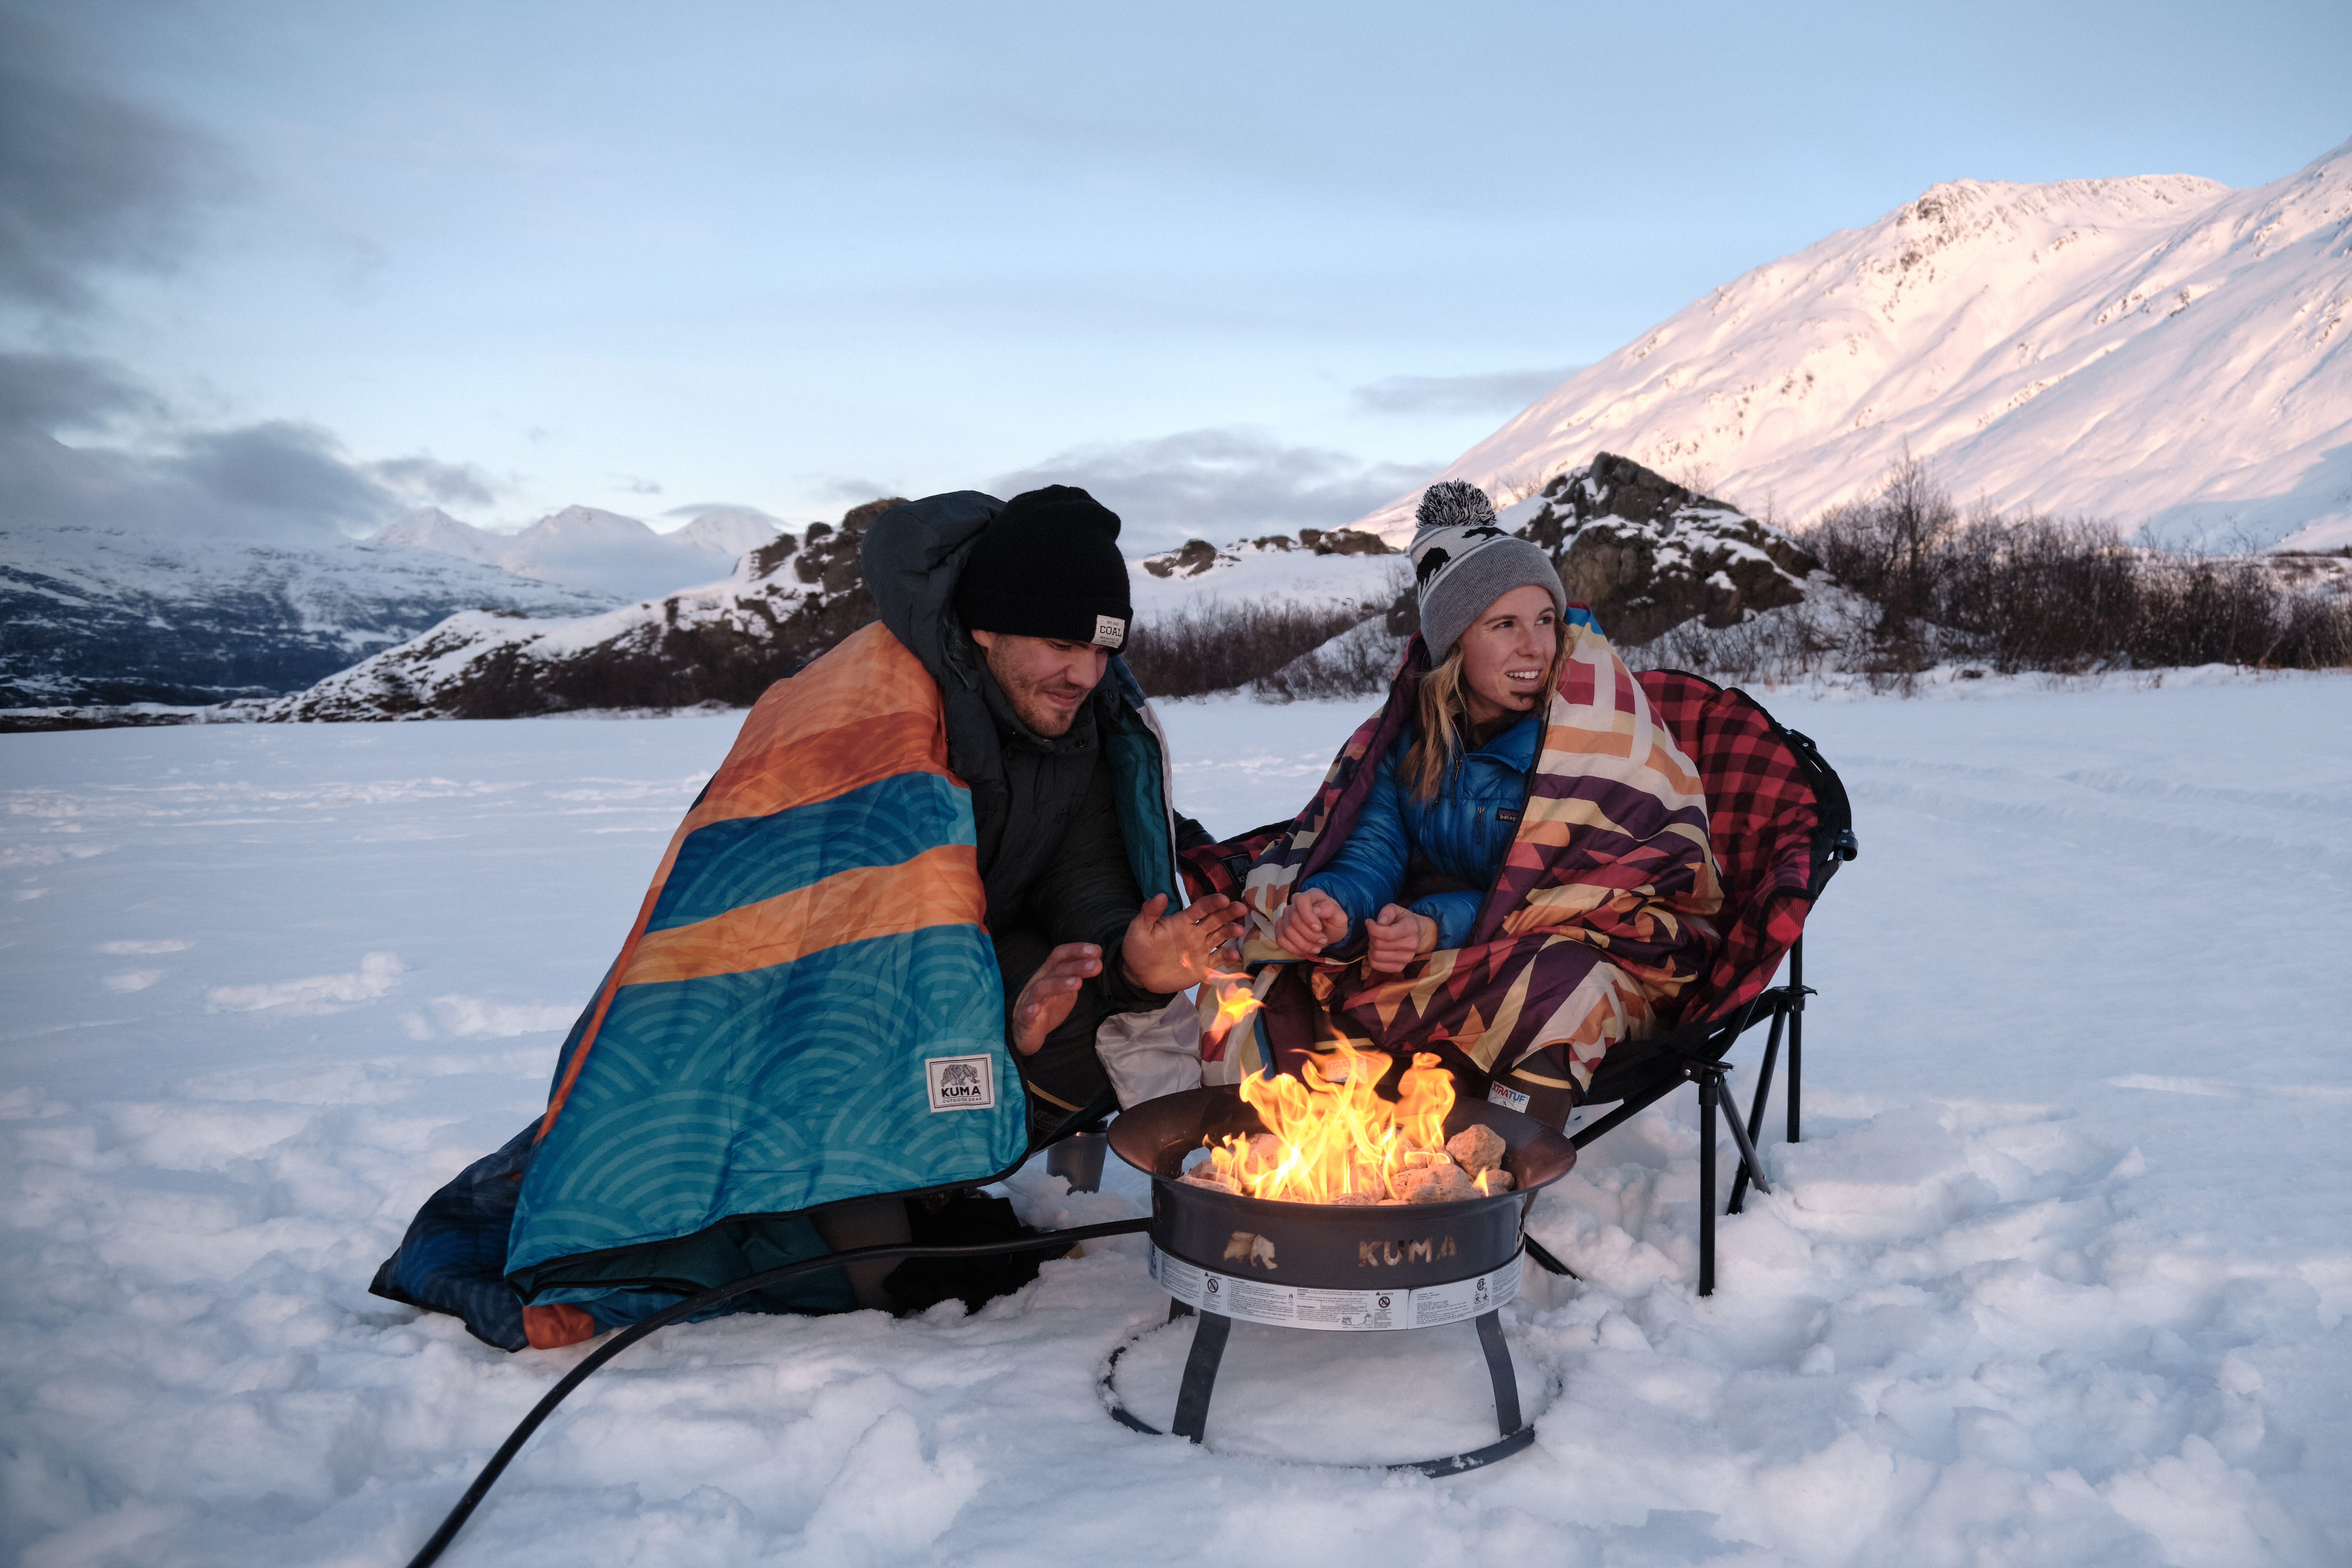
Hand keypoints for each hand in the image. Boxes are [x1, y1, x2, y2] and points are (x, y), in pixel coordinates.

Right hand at [1009, 942, 1100, 1055]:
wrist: (1026, 1030)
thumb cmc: (1048, 1004)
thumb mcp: (1065, 986)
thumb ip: (1077, 974)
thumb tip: (1096, 961)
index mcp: (1048, 974)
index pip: (1060, 956)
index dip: (1076, 950)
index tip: (1096, 950)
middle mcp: (1039, 982)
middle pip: (1056, 970)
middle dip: (1077, 966)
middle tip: (1096, 965)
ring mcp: (1030, 1000)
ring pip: (1040, 988)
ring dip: (1058, 984)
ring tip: (1077, 983)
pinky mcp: (1024, 1020)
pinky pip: (1024, 1014)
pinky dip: (1029, 1011)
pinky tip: (1035, 1009)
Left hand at [1120, 893, 1245, 993]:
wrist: (1138, 974)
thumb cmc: (1138, 948)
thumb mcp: (1139, 929)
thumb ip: (1149, 913)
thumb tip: (1161, 895)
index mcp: (1181, 921)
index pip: (1200, 908)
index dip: (1212, 902)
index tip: (1224, 899)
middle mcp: (1195, 932)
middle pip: (1215, 919)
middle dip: (1229, 912)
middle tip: (1241, 908)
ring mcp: (1200, 949)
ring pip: (1220, 936)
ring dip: (1231, 932)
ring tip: (1240, 930)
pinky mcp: (1202, 966)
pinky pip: (1218, 959)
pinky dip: (1227, 956)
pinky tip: (1235, 954)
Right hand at [1273, 888, 1349, 957]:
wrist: (1329, 931)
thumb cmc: (1334, 922)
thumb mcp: (1340, 917)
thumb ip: (1330, 910)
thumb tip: (1315, 910)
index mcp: (1312, 895)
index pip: (1301, 901)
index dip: (1307, 916)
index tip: (1318, 929)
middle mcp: (1296, 902)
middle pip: (1294, 919)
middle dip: (1309, 935)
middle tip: (1323, 941)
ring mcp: (1286, 914)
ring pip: (1287, 931)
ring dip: (1303, 944)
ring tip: (1316, 947)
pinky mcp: (1281, 927)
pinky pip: (1280, 939)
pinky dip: (1293, 948)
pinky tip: (1305, 950)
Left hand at [1366, 903, 1436, 972]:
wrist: (1416, 934)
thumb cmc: (1403, 920)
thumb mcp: (1396, 909)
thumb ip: (1388, 911)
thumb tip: (1380, 922)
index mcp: (1411, 928)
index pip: (1388, 933)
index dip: (1373, 928)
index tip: (1369, 922)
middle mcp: (1411, 945)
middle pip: (1380, 944)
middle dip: (1371, 936)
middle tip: (1373, 931)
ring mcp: (1407, 958)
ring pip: (1377, 956)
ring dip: (1371, 946)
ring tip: (1376, 939)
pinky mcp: (1400, 967)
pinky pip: (1377, 966)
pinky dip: (1371, 957)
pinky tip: (1375, 949)